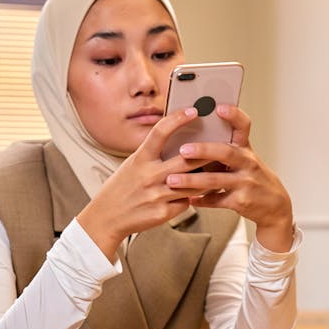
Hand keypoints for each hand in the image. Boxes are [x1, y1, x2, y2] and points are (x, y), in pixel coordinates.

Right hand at [77, 106, 210, 259]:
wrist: (107, 217)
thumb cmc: (122, 188)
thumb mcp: (133, 164)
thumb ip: (154, 154)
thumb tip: (180, 142)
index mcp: (140, 159)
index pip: (160, 132)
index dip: (177, 119)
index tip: (193, 110)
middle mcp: (148, 175)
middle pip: (186, 159)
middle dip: (207, 153)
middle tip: (222, 145)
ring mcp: (156, 195)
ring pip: (193, 183)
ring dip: (206, 178)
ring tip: (217, 170)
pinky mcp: (163, 213)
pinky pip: (186, 202)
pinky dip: (190, 197)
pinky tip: (194, 194)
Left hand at [162, 104, 294, 252]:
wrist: (274, 205)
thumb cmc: (251, 178)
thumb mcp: (244, 159)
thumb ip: (223, 149)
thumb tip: (191, 135)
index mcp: (245, 149)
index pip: (243, 127)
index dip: (233, 115)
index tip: (219, 107)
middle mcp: (248, 163)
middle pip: (226, 152)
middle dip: (203, 150)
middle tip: (183, 150)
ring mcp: (246, 183)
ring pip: (216, 180)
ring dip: (192, 180)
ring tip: (172, 180)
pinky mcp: (242, 201)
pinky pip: (217, 200)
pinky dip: (201, 200)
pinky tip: (188, 199)